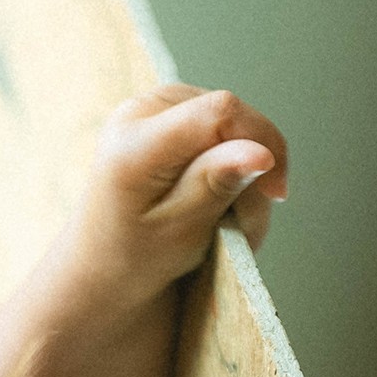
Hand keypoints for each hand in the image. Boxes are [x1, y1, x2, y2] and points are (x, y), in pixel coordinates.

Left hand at [66, 84, 288, 317]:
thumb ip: (216, 185)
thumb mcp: (180, 231)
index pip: (220, 113)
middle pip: (232, 116)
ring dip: (240, 177)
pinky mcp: (168, 115)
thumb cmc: (135, 258)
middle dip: (250, 169)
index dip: (262, 142)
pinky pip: (221, 129)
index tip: (275, 193)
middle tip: (239, 225)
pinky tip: (213, 204)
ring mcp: (152, 108)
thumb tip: (259, 152)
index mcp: (133, 143)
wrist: (102, 267)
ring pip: (232, 125)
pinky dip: (228, 168)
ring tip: (221, 224)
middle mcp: (138, 112)